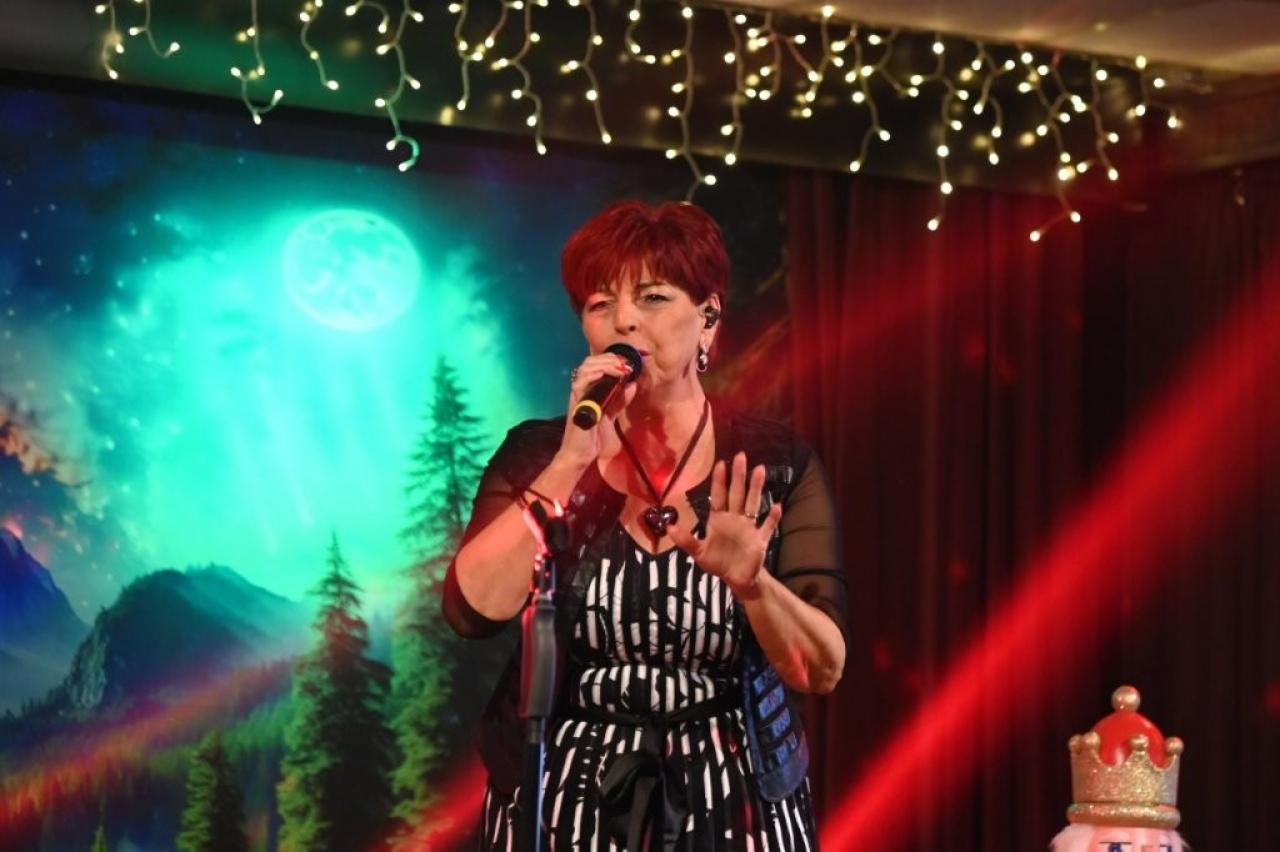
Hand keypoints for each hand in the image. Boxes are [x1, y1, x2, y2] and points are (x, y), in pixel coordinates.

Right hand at [557, 351, 637, 467]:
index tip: (627, 363)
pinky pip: (579, 383)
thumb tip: (632, 384)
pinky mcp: (576, 403)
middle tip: (624, 364)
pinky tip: (603, 374)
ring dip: (603, 365)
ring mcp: (577, 395)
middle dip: (608, 359)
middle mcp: (582, 388)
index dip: (610, 359)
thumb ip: (620, 400)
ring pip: (585, 369)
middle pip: (590, 362)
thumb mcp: (611, 414)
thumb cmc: (593, 435)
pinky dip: (591, 375)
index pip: (596, 364)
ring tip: (618, 369)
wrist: (581, 453)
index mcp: (589, 389)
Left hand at [667, 451, 781, 592]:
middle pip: (737, 493)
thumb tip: (668, 526)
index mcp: (719, 519)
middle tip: (741, 456)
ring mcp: (749, 527)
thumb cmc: (718, 562)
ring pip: (753, 503)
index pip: (718, 495)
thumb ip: (685, 540)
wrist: (737, 578)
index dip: (719, 480)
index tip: (721, 464)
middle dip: (738, 476)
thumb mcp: (698, 552)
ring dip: (756, 488)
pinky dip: (772, 518)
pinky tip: (777, 506)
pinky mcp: (760, 539)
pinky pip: (767, 526)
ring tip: (760, 470)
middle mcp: (735, 518)